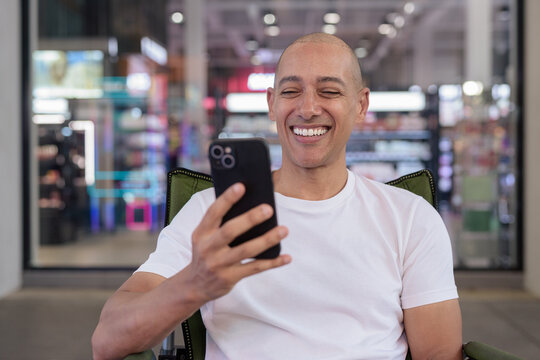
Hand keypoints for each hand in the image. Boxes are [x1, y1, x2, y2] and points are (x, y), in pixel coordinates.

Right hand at [185, 183, 290, 302]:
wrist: (195, 285)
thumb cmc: (207, 252)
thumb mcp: (205, 236)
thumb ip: (221, 223)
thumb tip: (251, 205)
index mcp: (201, 232)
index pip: (213, 212)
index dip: (226, 199)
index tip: (241, 186)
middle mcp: (208, 248)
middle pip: (230, 231)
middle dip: (250, 219)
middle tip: (269, 209)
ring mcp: (218, 264)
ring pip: (246, 250)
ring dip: (267, 240)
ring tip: (284, 230)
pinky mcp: (229, 278)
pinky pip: (254, 268)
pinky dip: (272, 263)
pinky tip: (286, 257)